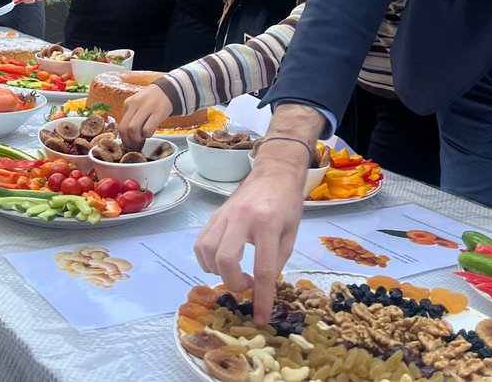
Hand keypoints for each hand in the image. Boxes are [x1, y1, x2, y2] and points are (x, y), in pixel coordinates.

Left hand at [119, 84, 173, 151]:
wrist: (168, 90)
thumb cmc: (153, 101)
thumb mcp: (138, 105)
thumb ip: (132, 116)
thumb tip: (127, 136)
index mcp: (128, 103)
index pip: (120, 125)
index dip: (124, 138)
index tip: (129, 143)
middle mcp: (134, 104)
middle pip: (123, 128)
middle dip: (128, 141)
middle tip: (134, 145)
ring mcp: (146, 107)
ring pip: (133, 129)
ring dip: (137, 138)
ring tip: (143, 137)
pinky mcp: (157, 112)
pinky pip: (147, 129)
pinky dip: (148, 134)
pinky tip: (151, 131)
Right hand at [193, 104, 322, 323]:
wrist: (273, 173)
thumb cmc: (287, 204)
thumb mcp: (291, 234)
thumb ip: (277, 261)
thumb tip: (262, 289)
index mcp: (267, 223)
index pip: (264, 269)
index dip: (262, 298)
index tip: (261, 318)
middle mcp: (241, 218)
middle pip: (225, 260)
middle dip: (234, 283)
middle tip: (246, 285)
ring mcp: (224, 215)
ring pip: (207, 252)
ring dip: (218, 272)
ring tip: (234, 272)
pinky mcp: (214, 216)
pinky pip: (200, 244)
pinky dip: (206, 260)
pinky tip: (220, 262)